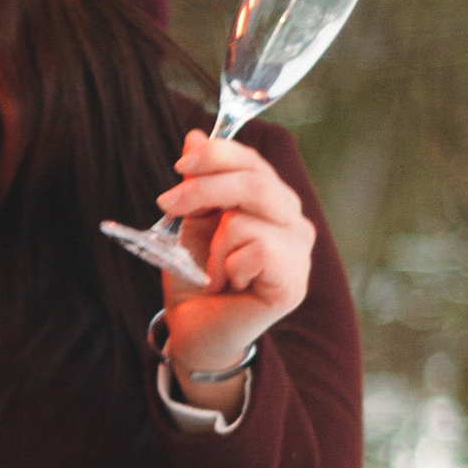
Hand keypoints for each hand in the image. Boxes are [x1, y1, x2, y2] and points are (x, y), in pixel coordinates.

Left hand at [156, 130, 314, 394]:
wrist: (194, 332)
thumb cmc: (196, 279)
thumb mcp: (192, 222)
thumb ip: (200, 182)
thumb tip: (195, 135)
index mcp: (273, 203)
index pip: (254, 162)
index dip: (219, 154)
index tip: (181, 165)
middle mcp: (294, 223)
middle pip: (255, 181)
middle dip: (204, 189)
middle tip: (168, 204)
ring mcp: (300, 253)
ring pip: (247, 217)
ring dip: (213, 245)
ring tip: (213, 270)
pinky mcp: (295, 283)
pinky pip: (256, 248)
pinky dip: (228, 267)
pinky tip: (231, 285)